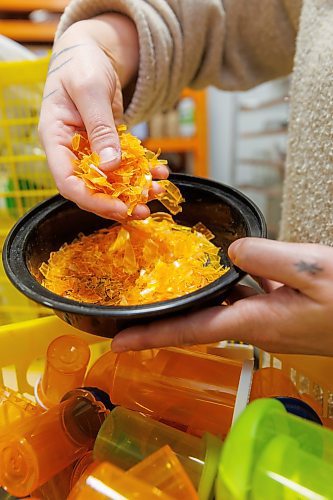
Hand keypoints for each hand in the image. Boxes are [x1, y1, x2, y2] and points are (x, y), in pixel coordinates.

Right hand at [39, 15, 167, 220]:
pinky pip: (124, 165)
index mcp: (55, 139)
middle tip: (143, 209)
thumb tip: (110, 165)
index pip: (67, 182)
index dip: (92, 199)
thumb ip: (100, 128)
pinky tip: (159, 172)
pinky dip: (141, 171)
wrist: (92, 52)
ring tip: (158, 192)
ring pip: (109, 181)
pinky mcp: (106, 146)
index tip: (118, 207)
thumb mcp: (91, 90)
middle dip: (117, 202)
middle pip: (90, 188)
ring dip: (134, 190)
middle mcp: (70, 151)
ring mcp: (89, 150)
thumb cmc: (82, 63)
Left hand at [111, 238, 332, 355]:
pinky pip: (240, 296)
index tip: (117, 344)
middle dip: (161, 321)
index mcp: (255, 322)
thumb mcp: (313, 268)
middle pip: (195, 323)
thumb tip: (231, 250)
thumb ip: (266, 256)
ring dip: (189, 302)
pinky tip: (223, 268)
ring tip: (162, 289)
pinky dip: (224, 285)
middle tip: (128, 315)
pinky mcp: (278, 308)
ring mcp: (267, 319)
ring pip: (216, 308)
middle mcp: (254, 325)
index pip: (190, 332)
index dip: (151, 338)